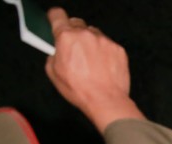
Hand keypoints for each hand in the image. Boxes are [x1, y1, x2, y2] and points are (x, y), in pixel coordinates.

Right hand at [45, 8, 143, 131]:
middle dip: (73, 33)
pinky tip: (102, 66)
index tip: (56, 21)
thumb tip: (58, 51)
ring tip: (90, 61)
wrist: (106, 100)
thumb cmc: (80, 89)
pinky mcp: (118, 49)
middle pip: (76, 24)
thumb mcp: (53, 73)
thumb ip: (53, 54)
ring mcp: (104, 40)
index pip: (57, 15)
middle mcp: (86, 35)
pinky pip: (108, 45)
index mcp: (66, 37)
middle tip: (74, 49)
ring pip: (94, 34)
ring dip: (90, 42)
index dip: (55, 18)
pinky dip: (104, 52)